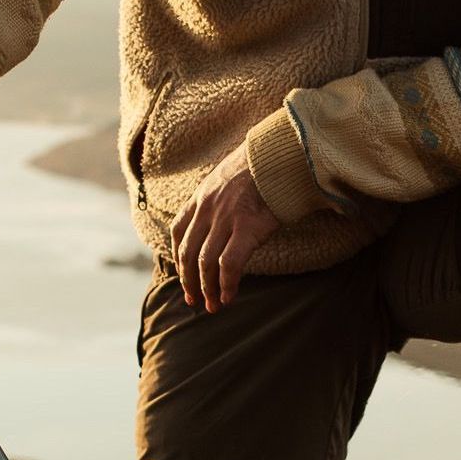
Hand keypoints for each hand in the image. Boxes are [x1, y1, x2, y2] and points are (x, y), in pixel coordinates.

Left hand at [171, 141, 279, 312]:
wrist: (281, 153)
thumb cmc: (263, 164)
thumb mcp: (229, 174)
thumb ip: (221, 195)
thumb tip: (227, 210)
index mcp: (201, 196)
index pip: (178, 232)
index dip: (179, 259)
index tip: (184, 276)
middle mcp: (207, 209)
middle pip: (188, 253)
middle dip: (189, 281)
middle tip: (195, 301)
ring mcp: (226, 219)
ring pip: (205, 263)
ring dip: (207, 289)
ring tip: (213, 306)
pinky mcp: (247, 228)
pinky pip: (229, 264)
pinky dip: (226, 284)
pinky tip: (229, 296)